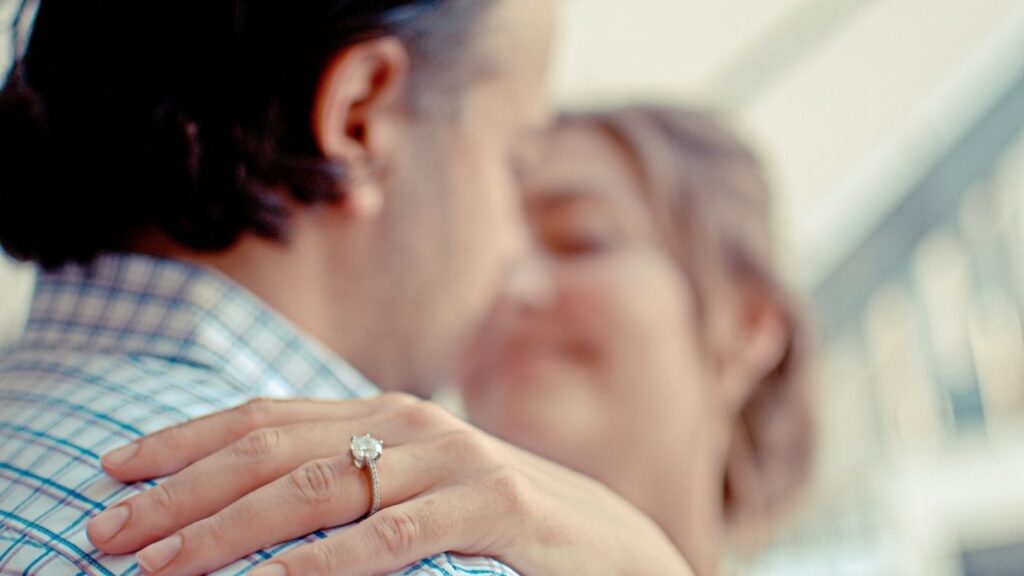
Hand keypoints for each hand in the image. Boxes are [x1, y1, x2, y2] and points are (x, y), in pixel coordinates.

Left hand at [86, 395, 692, 575]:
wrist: (611, 542)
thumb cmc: (496, 521)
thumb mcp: (410, 492)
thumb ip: (346, 481)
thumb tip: (246, 509)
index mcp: (383, 415)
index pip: (265, 416)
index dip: (185, 440)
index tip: (114, 469)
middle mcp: (409, 423)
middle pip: (274, 450)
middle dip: (182, 492)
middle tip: (107, 533)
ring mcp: (454, 459)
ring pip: (323, 487)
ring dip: (232, 529)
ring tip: (162, 566)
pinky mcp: (496, 503)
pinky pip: (400, 534)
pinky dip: (332, 560)